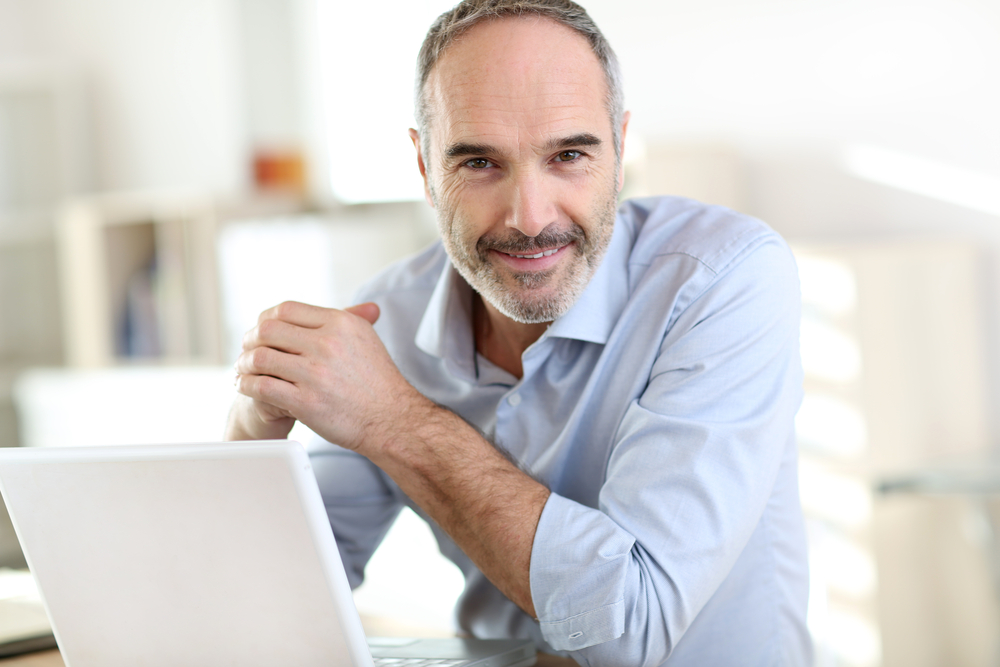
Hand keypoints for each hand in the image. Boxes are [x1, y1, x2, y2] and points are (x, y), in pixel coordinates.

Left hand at [233, 301, 422, 451]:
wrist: (393, 420)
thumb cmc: (379, 383)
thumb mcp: (366, 339)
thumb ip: (346, 319)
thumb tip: (327, 310)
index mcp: (341, 324)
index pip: (286, 309)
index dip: (266, 318)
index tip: (261, 330)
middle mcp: (328, 344)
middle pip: (268, 329)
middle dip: (250, 339)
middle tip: (247, 349)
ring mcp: (316, 373)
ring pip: (260, 357)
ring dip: (244, 363)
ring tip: (243, 370)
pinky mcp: (307, 402)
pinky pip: (262, 387)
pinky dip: (247, 385)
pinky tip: (246, 387)